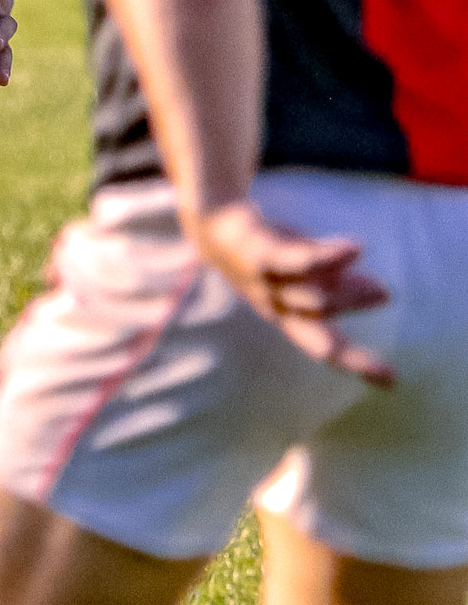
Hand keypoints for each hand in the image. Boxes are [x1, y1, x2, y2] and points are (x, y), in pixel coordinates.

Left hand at [189, 199, 393, 387]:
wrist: (212, 224)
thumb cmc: (266, 253)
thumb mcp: (305, 273)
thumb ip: (336, 285)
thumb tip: (383, 295)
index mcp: (288, 315)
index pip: (325, 346)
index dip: (357, 364)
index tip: (392, 380)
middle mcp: (274, 305)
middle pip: (320, 319)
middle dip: (352, 315)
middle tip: (384, 296)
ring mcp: (263, 282)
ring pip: (311, 296)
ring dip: (345, 287)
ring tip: (371, 271)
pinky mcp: (257, 254)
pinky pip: (293, 261)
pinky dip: (325, 257)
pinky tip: (354, 248)